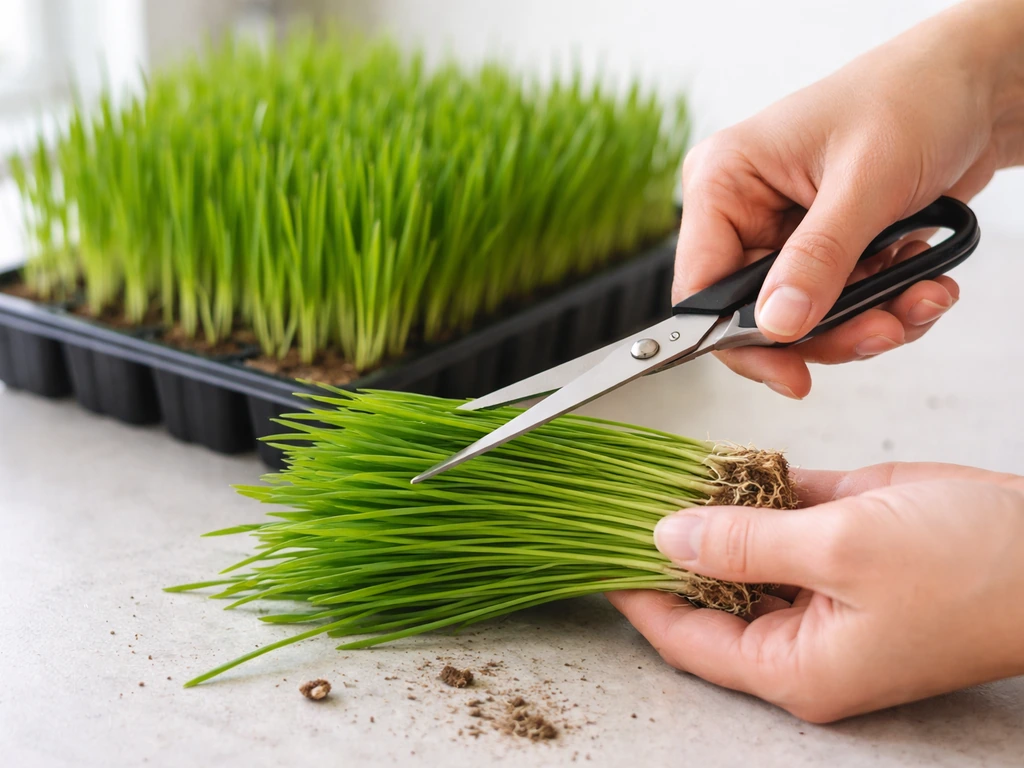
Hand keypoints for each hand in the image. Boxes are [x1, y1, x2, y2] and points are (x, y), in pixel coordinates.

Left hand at [607, 462, 1023, 722]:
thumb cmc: (979, 571)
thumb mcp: (846, 551)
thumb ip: (747, 542)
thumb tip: (669, 538)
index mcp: (797, 665)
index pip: (687, 637)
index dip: (636, 596)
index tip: (594, 556)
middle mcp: (803, 633)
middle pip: (708, 591)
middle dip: (669, 545)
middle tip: (624, 498)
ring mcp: (823, 585)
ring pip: (741, 548)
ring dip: (709, 510)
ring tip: (662, 472)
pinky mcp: (845, 542)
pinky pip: (780, 518)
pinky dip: (754, 490)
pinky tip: (722, 464)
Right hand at [674, 0, 1023, 397]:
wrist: (973, 86)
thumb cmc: (912, 97)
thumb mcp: (864, 181)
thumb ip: (819, 258)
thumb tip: (778, 325)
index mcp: (725, 181)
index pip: (702, 285)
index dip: (738, 337)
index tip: (789, 370)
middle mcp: (747, 211)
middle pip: (759, 313)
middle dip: (827, 332)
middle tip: (880, 332)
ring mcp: (785, 233)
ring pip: (804, 318)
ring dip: (867, 323)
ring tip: (917, 302)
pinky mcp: (825, 249)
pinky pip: (840, 306)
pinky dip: (886, 307)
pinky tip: (923, 283)